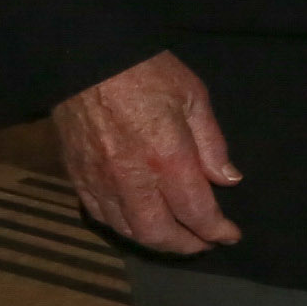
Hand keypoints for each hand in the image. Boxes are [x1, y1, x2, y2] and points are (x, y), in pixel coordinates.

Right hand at [52, 52, 242, 252]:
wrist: (84, 59)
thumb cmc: (145, 71)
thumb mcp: (193, 97)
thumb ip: (212, 144)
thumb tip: (228, 179)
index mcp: (167, 158)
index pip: (196, 211)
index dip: (216, 230)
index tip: (230, 236)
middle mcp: (132, 179)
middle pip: (158, 233)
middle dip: (185, 246)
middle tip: (203, 244)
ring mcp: (99, 180)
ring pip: (126, 230)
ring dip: (154, 241)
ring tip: (175, 238)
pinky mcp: (76, 176)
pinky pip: (100, 215)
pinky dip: (123, 227)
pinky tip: (137, 223)